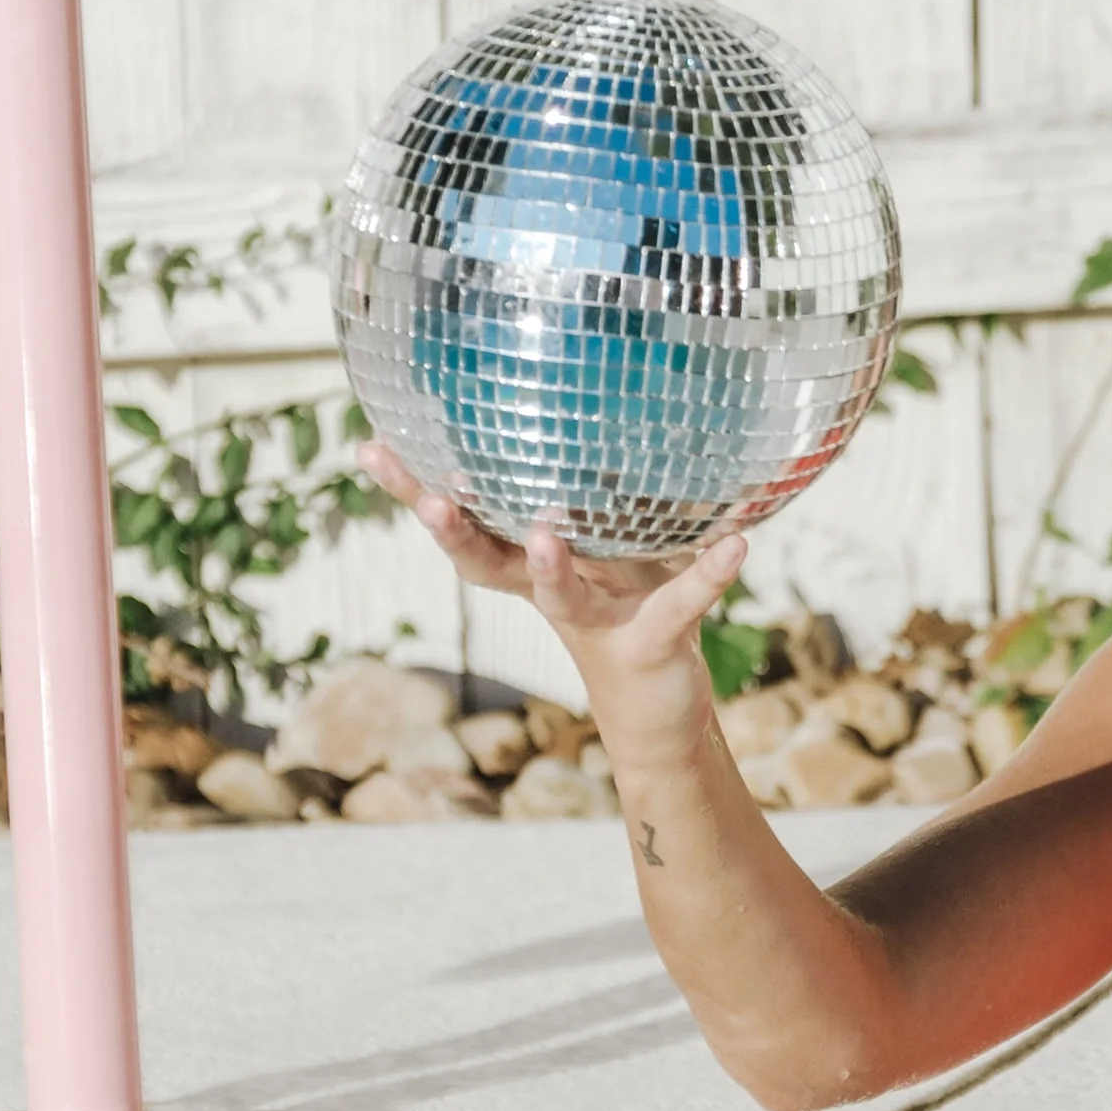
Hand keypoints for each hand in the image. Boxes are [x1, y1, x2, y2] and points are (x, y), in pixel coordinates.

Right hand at [356, 444, 753, 753]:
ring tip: (545, 534)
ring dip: (550, 568)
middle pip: (487, 562)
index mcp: (529, 564)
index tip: (375, 445)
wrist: (660, 713)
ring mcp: (598, 623)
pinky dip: (709, 574)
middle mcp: (551, 593)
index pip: (465, 521)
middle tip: (431, 498)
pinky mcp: (652, 644)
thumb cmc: (626, 611)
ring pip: (560, 597)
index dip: (414, 489)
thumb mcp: (606, 547)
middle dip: (455, 531)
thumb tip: (594, 396)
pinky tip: (736, 545)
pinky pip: (680, 605)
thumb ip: (593, 489)